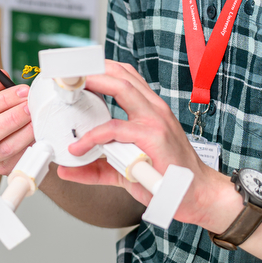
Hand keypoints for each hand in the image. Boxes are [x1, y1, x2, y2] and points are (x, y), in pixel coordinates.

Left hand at [59, 60, 240, 232]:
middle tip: (69, 72)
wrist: (196, 194)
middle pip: (122, 75)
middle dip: (93, 68)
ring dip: (94, 84)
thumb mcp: (124, 169)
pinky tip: (80, 146)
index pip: (127, 77)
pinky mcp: (153, 137)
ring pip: (122, 89)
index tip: (80, 68)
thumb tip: (66, 169)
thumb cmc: (166, 176)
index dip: (103, 68)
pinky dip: (94, 136)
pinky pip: (117, 129)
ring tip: (72, 89)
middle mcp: (154, 109)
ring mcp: (155, 120)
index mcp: (150, 109)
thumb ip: (96, 167)